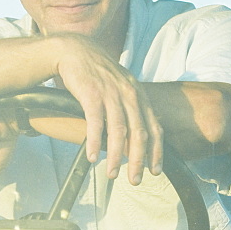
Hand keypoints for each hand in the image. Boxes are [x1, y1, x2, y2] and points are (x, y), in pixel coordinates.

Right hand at [53, 35, 162, 184]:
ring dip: (115, 156)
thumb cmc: (96, 71)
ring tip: (111, 174)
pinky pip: (96, 123)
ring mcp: (111, 94)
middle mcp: (129, 94)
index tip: (155, 170)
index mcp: (138, 94)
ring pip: (119, 131)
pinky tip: (92, 157)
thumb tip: (135, 131)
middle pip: (139, 133)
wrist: (74, 50)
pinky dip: (95, 143)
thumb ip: (130, 105)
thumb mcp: (120, 85)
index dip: (156, 151)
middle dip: (138, 160)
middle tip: (135, 180)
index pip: (154, 127)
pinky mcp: (91, 94)